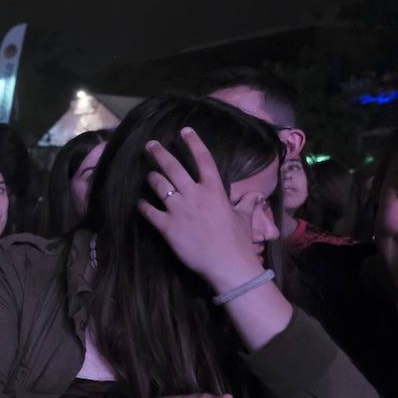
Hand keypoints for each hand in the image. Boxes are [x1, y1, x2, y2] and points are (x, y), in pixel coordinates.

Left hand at [138, 129, 266, 291]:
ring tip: (148, 174)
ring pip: (158, 185)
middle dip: (159, 153)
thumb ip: (247, 203)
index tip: (184, 131)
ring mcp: (179, 210)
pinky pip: (149, 211)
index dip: (193, 143)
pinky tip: (140, 203)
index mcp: (214, 190)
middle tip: (150, 145)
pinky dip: (143, 205)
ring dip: (152, 177)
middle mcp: (194, 195)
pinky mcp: (167, 227)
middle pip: (173, 167)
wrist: (228, 266)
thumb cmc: (238, 242)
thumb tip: (256, 195)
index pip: (203, 159)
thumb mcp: (244, 218)